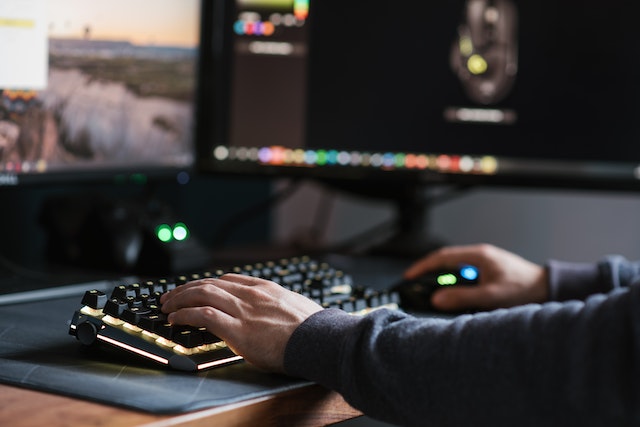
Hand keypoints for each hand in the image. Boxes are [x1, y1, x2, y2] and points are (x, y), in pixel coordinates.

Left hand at [159, 273, 322, 371]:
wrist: (320, 340)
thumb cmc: (314, 330)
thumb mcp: (296, 308)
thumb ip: (279, 307)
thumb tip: (276, 315)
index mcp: (266, 288)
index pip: (229, 279)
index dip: (208, 283)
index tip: (197, 288)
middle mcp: (251, 294)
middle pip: (210, 283)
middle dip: (187, 288)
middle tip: (172, 295)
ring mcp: (243, 310)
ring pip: (202, 294)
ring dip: (180, 299)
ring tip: (167, 306)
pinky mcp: (237, 329)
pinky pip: (203, 315)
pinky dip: (185, 314)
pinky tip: (175, 319)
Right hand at [404, 243, 548, 310]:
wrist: (548, 288)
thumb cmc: (524, 289)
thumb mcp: (491, 296)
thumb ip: (463, 297)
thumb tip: (437, 299)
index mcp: (478, 256)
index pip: (442, 257)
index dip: (422, 266)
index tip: (409, 276)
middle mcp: (480, 255)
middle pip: (446, 260)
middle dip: (429, 272)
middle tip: (415, 284)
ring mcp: (485, 262)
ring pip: (455, 268)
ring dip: (443, 279)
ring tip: (433, 292)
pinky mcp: (489, 271)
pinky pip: (465, 274)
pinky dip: (455, 283)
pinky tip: (455, 295)